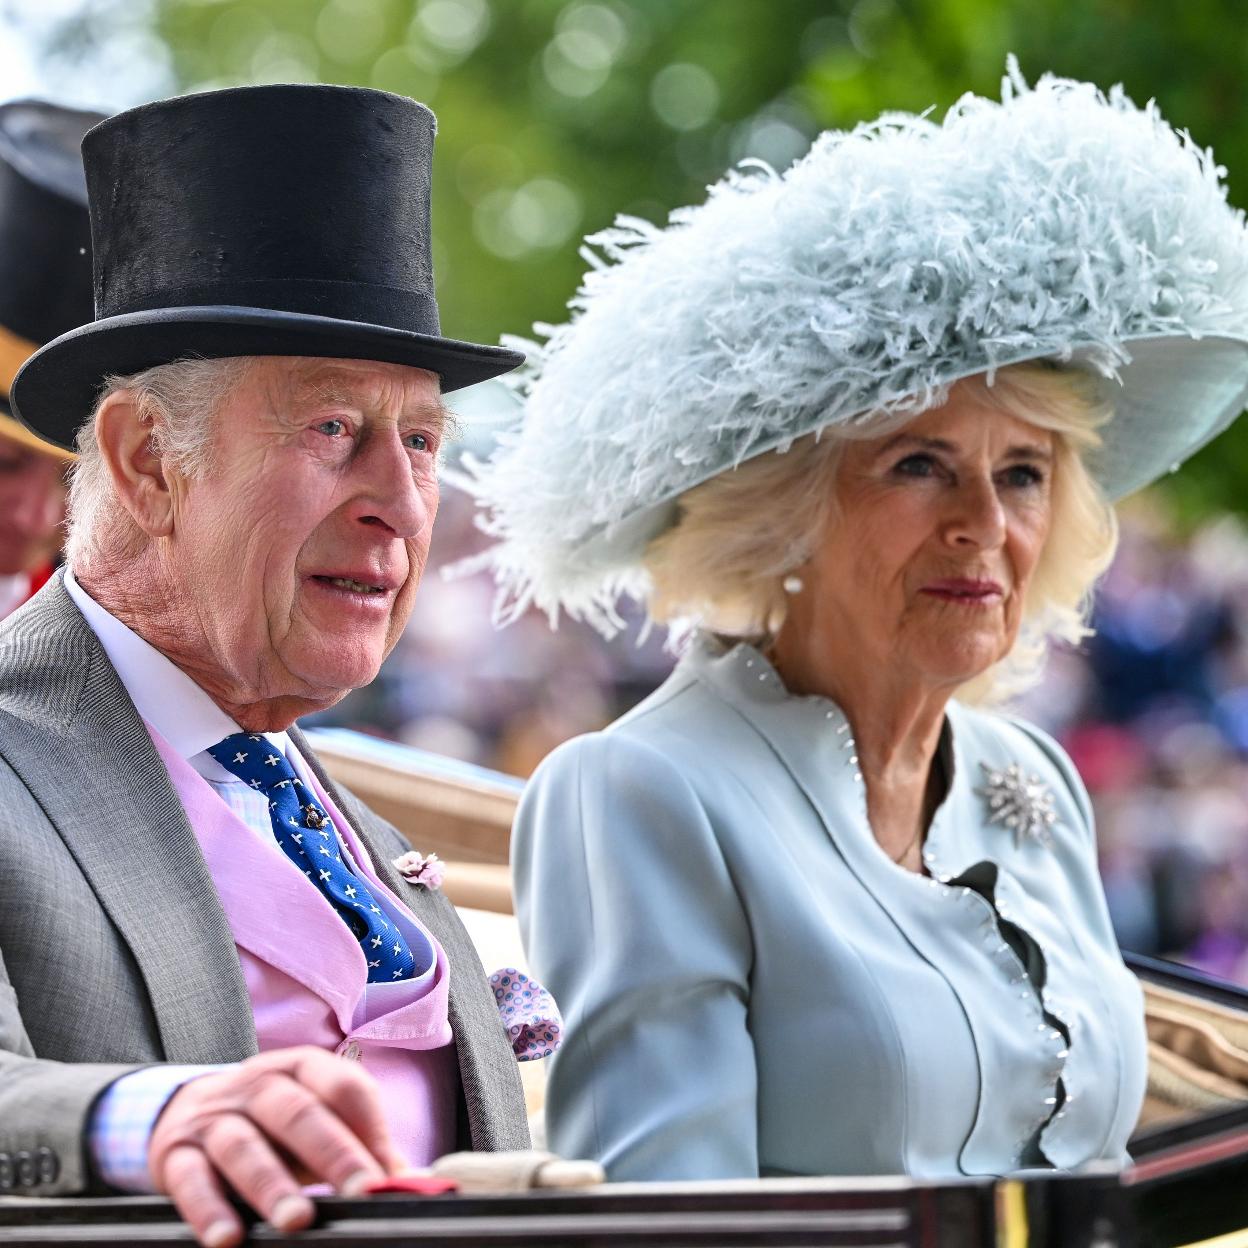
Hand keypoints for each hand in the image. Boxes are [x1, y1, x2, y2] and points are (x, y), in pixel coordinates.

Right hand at [148, 1046, 406, 1247]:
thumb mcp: (312, 1118)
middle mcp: (256, 1085)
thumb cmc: (269, 1121)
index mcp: (299, 1067)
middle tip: (362, 1191)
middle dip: (334, 1152)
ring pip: (243, 1146)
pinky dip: (209, 1209)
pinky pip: (190, 1180)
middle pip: (297, 1111)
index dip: (369, 1126)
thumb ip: (357, 1143)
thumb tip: (407, 1181)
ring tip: (297, 1220)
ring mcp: (214, 1117)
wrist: (182, 1110)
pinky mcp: (175, 1154)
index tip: (390, 1171)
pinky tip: (228, 1237)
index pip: (341, 1084)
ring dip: (272, 1185)